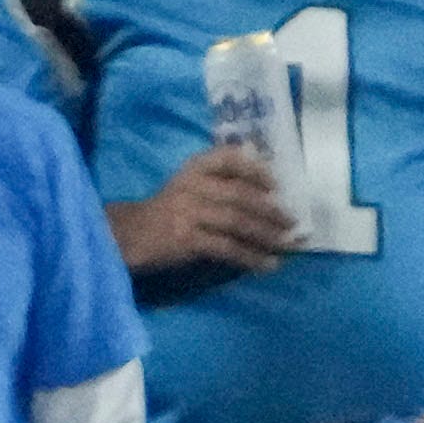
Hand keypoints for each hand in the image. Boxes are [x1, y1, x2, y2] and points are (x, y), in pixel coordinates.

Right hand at [114, 143, 296, 279]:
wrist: (131, 235)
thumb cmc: (166, 210)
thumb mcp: (189, 184)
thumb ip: (219, 179)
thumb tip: (263, 183)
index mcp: (194, 167)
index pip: (229, 158)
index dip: (255, 169)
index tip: (276, 184)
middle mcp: (193, 186)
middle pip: (239, 195)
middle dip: (269, 209)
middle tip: (292, 222)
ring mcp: (190, 213)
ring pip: (236, 222)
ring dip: (265, 234)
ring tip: (286, 244)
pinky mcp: (188, 240)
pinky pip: (226, 248)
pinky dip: (250, 257)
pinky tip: (267, 264)